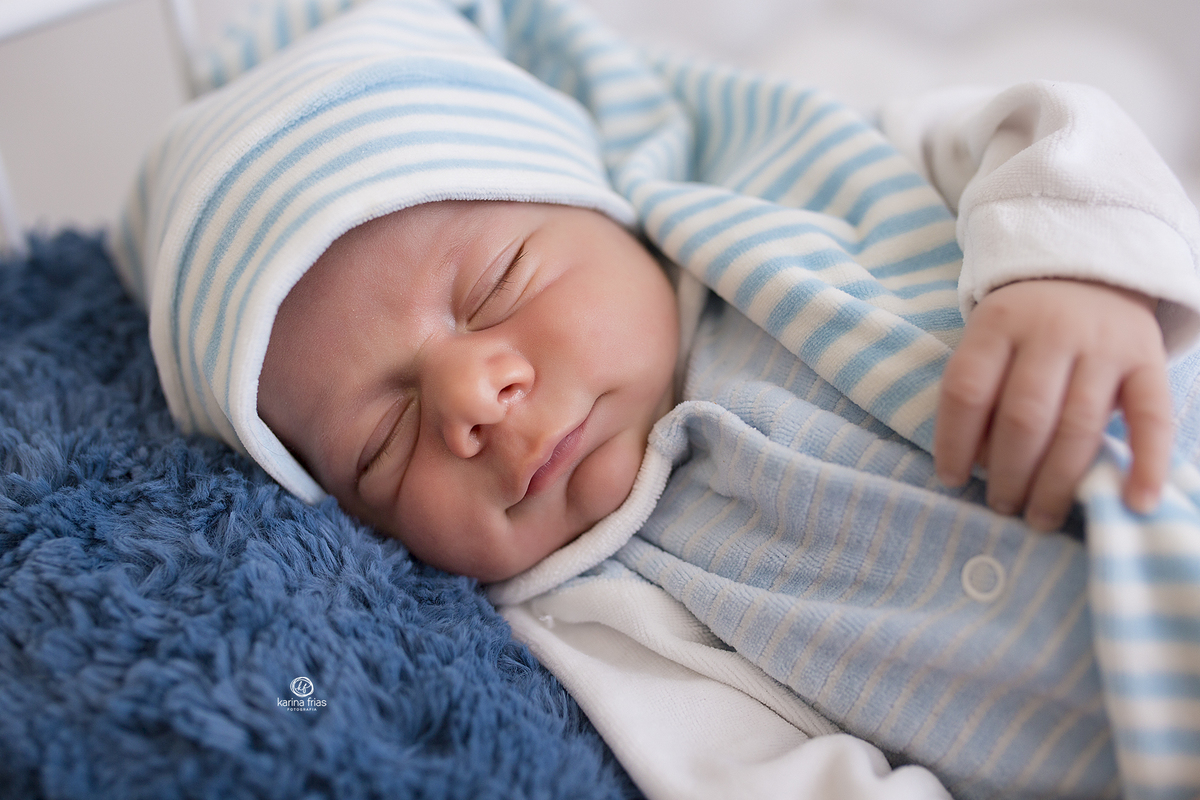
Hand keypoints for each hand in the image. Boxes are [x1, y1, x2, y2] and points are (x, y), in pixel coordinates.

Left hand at [934, 279, 1171, 530]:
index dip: (955, 442)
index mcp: (998, 324)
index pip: (968, 390)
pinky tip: (1135, 503)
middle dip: (1009, 473)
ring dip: (1057, 483)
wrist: (1090, 272)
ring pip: (1078, 426)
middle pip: (1024, 416)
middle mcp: (1051, 330)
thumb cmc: (1026, 327)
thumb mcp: (991, 340)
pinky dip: (1146, 463)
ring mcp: (1104, 345)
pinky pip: (1152, 417)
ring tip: (1040, 518)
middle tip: (1002, 507)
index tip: (953, 480)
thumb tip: (978, 466)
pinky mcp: (1149, 359)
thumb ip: (982, 391)